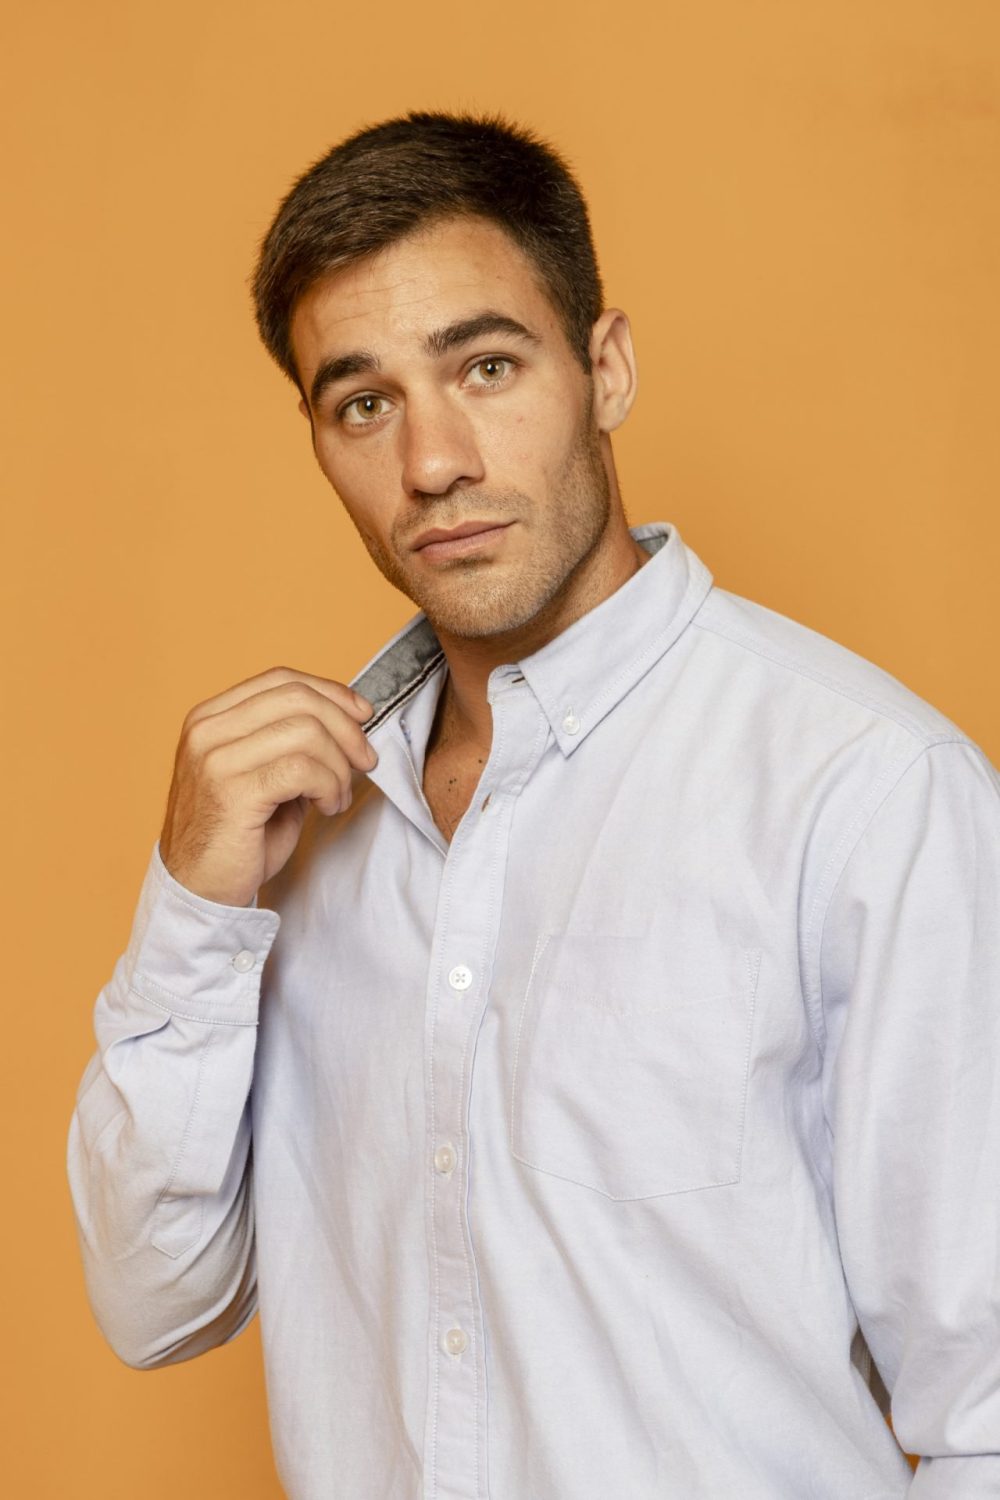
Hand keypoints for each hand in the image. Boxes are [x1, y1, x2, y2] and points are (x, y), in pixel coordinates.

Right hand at [158, 665, 376, 906]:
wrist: (200, 890)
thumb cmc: (237, 836)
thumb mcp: (262, 775)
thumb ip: (291, 743)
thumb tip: (349, 721)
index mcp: (210, 718)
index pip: (281, 679)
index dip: (331, 692)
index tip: (363, 715)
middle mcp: (207, 731)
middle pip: (298, 699)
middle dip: (346, 728)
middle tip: (365, 760)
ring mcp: (215, 759)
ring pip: (306, 732)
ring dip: (339, 766)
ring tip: (338, 796)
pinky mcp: (232, 792)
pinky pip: (303, 770)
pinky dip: (330, 787)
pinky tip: (327, 807)